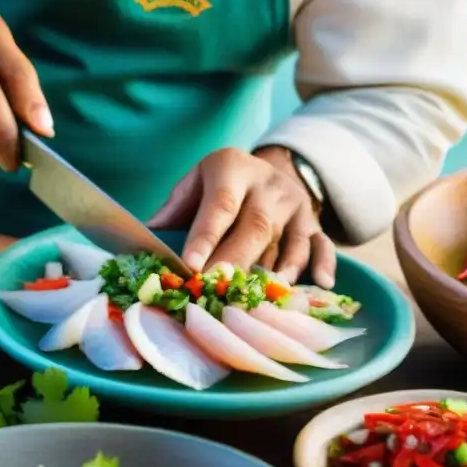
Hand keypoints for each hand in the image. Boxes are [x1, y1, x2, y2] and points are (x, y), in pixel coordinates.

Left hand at [147, 147, 336, 287]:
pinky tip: (319, 284)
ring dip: (274, 271)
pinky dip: (322, 265)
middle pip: (255, 226)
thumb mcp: (195, 182)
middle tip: (215, 289)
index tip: (189, 265)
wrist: (269, 168)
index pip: (219, 205)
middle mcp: (267, 186)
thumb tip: (143, 240)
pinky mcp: (314, 222)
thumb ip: (174, 209)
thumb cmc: (220, 184)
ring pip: (288, 241)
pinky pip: (322, 244)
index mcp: (232, 169)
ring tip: (257, 298)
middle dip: (235, 261)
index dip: (205, 236)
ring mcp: (294, 205)